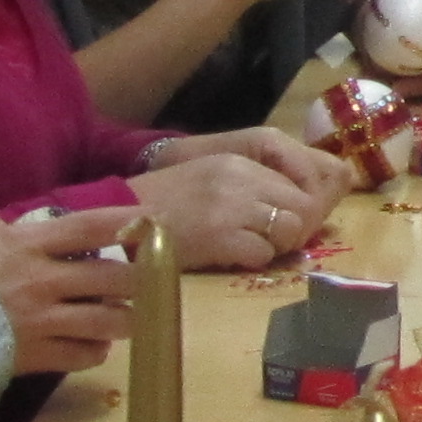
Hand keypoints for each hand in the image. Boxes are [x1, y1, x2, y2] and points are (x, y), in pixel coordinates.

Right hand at [0, 204, 137, 379]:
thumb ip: (32, 237)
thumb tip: (73, 232)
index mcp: (26, 242)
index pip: (90, 226)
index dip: (128, 222)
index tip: (156, 221)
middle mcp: (40, 278)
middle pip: (114, 276)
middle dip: (143, 280)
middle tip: (154, 280)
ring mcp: (41, 319)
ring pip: (110, 319)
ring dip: (126, 317)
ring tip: (128, 315)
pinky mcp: (37, 355)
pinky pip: (87, 354)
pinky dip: (97, 349)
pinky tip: (93, 342)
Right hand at [135, 137, 345, 270]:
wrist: (119, 221)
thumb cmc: (165, 206)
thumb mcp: (211, 180)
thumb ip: (252, 187)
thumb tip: (301, 208)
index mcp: (238, 160)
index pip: (299, 180)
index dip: (300, 207)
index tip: (289, 224)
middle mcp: (240, 178)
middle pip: (303, 206)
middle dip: (295, 229)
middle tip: (272, 243)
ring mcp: (231, 206)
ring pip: (291, 229)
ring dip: (276, 246)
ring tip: (248, 249)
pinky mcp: (220, 236)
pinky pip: (264, 253)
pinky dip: (252, 261)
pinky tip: (229, 258)